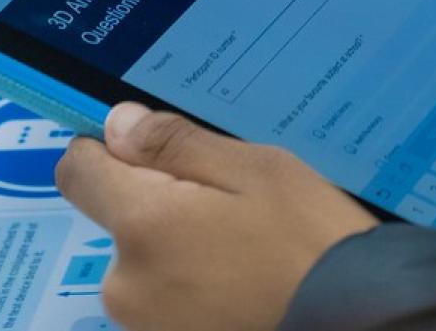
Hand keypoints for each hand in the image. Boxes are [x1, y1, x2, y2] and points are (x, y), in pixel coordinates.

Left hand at [57, 103, 377, 330]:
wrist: (356, 322)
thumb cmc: (311, 240)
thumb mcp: (259, 170)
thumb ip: (178, 145)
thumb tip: (116, 124)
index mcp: (142, 224)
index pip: (79, 170)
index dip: (110, 148)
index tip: (156, 147)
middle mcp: (125, 283)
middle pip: (122, 217)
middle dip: (166, 204)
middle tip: (237, 208)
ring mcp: (145, 324)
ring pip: (148, 260)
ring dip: (183, 248)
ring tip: (249, 250)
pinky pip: (169, 298)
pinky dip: (198, 286)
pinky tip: (247, 284)